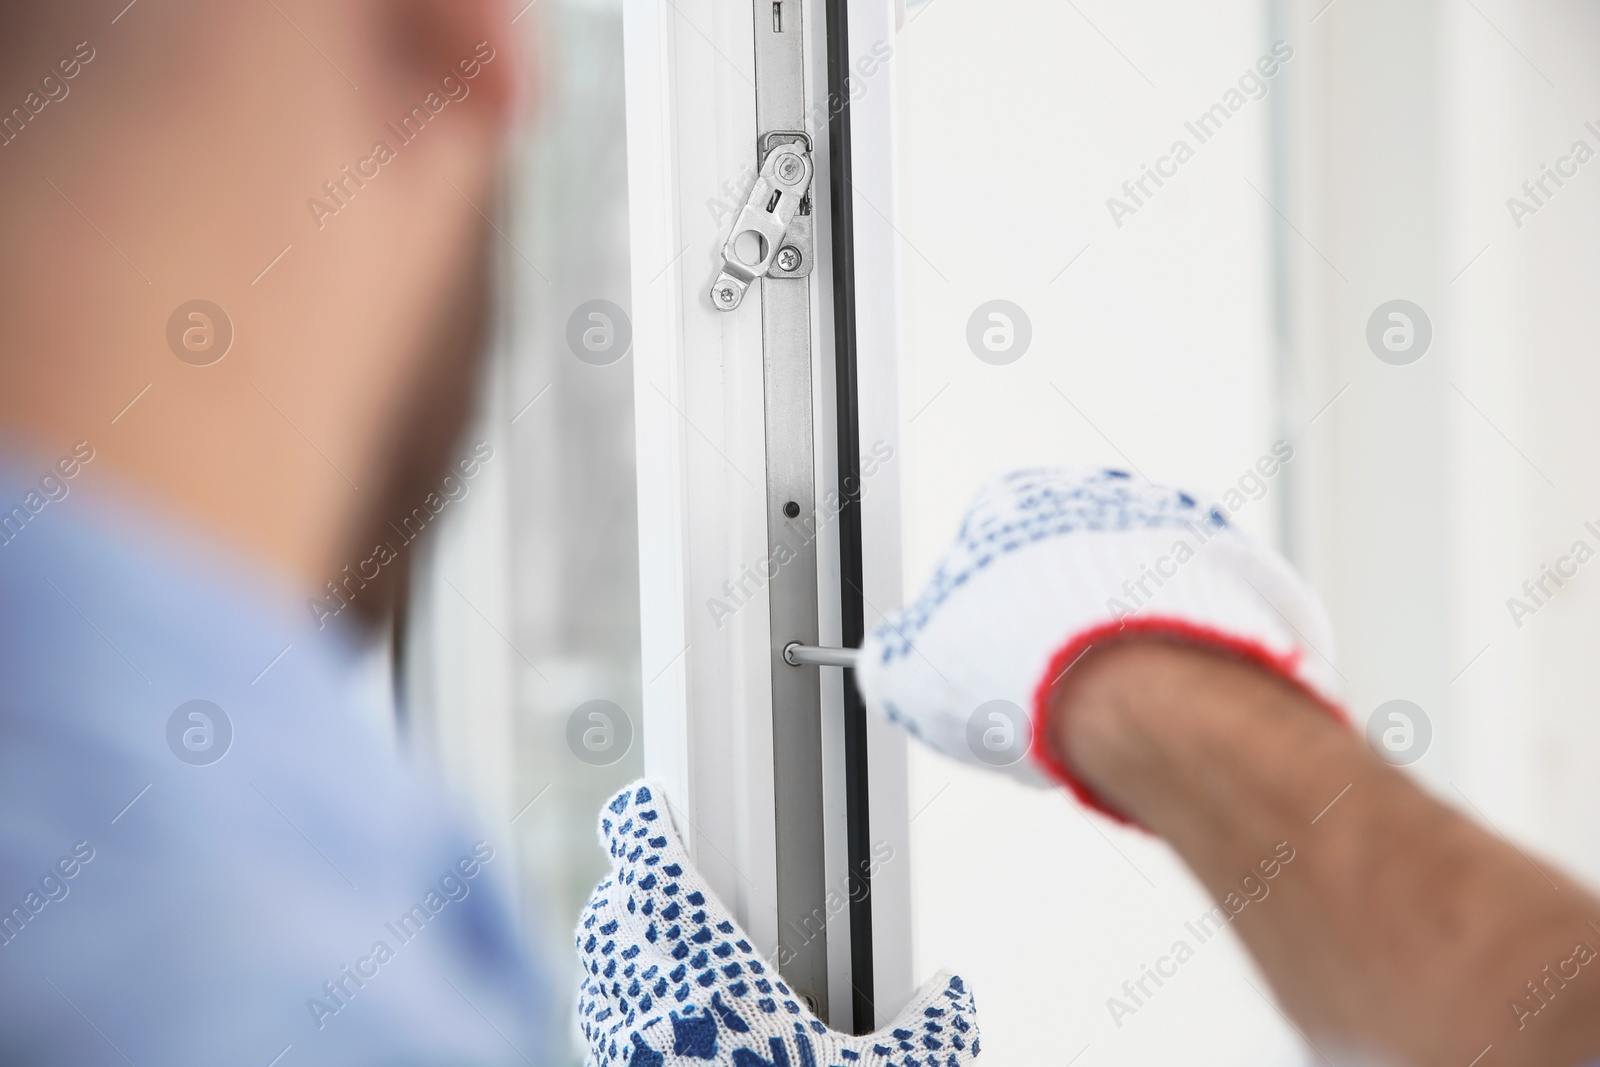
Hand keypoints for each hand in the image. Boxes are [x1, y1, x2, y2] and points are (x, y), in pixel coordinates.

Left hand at [576, 782, 981, 1066]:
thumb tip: (951, 994)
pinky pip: (594, 1030)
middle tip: (660, 880)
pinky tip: (647, 1023)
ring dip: (615, 945)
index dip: (640, 821)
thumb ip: (930, 1029)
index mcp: (713, 979)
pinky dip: (611, 1007)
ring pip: (593, 970)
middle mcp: (651, 1011)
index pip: (649, 862)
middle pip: (612, 910)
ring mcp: (623, 1056)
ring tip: (652, 945)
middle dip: (633, 887)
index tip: (645, 806)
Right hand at [853, 467, 1342, 818]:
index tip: (992, 666)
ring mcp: (1171, 524)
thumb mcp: (913, 675)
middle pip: (1072, 566)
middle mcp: (1094, 498)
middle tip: (1052, 689)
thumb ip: (899, 657)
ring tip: (1113, 702)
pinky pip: (1205, 607)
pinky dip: (1189, 643)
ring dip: (1129, 632)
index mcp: (1010, 504)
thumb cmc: (1033, 668)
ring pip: (1140, 584)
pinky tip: (1166, 694)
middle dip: (1063, 625)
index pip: (987, 555)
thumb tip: (894, 664)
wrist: (1141, 689)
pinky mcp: (1237, 564)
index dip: (987, 622)